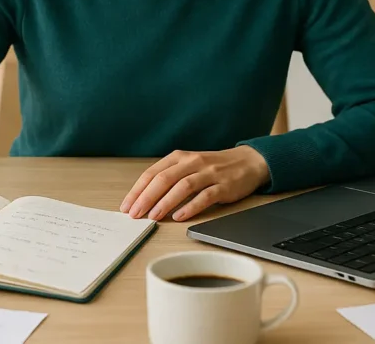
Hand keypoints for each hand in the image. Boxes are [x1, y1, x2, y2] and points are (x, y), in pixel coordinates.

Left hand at [119, 146, 270, 222]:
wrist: (248, 162)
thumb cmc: (213, 168)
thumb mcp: (189, 166)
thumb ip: (170, 178)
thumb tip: (144, 199)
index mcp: (180, 157)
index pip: (153, 173)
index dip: (138, 190)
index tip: (126, 206)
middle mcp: (193, 162)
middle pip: (164, 178)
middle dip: (147, 197)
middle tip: (135, 214)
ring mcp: (209, 173)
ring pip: (183, 186)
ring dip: (165, 202)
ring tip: (153, 216)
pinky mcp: (224, 186)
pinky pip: (205, 196)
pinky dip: (191, 207)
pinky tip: (179, 217)